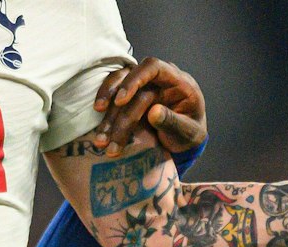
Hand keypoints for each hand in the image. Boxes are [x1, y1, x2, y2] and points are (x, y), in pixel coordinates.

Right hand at [91, 57, 207, 157]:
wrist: (185, 137)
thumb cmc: (189, 132)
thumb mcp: (189, 132)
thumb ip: (174, 122)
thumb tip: (153, 112)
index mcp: (177, 81)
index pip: (153, 67)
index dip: (135, 80)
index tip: (121, 101)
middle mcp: (157, 78)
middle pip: (130, 84)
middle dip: (117, 113)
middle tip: (107, 138)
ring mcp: (142, 84)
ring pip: (117, 87)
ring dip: (107, 112)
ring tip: (100, 138)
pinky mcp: (130, 95)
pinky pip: (113, 93)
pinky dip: (104, 107)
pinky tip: (98, 123)